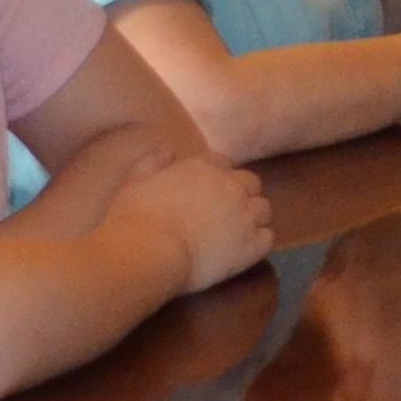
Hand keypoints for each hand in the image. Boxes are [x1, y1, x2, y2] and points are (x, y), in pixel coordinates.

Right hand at [112, 150, 272, 289]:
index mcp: (202, 168)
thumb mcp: (133, 181)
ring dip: (252, 218)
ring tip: (236, 235)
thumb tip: (167, 148)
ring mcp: (244, 215)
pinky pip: (267, 238)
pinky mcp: (251, 245)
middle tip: (225, 214)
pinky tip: (242, 252)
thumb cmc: (134, 217)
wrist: (148, 252)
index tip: (208, 191)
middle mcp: (230, 186)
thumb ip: (152, 162)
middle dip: (241, 195)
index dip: (218, 177)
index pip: (223, 163)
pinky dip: (258, 243)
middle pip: (251, 183)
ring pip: (263, 209)